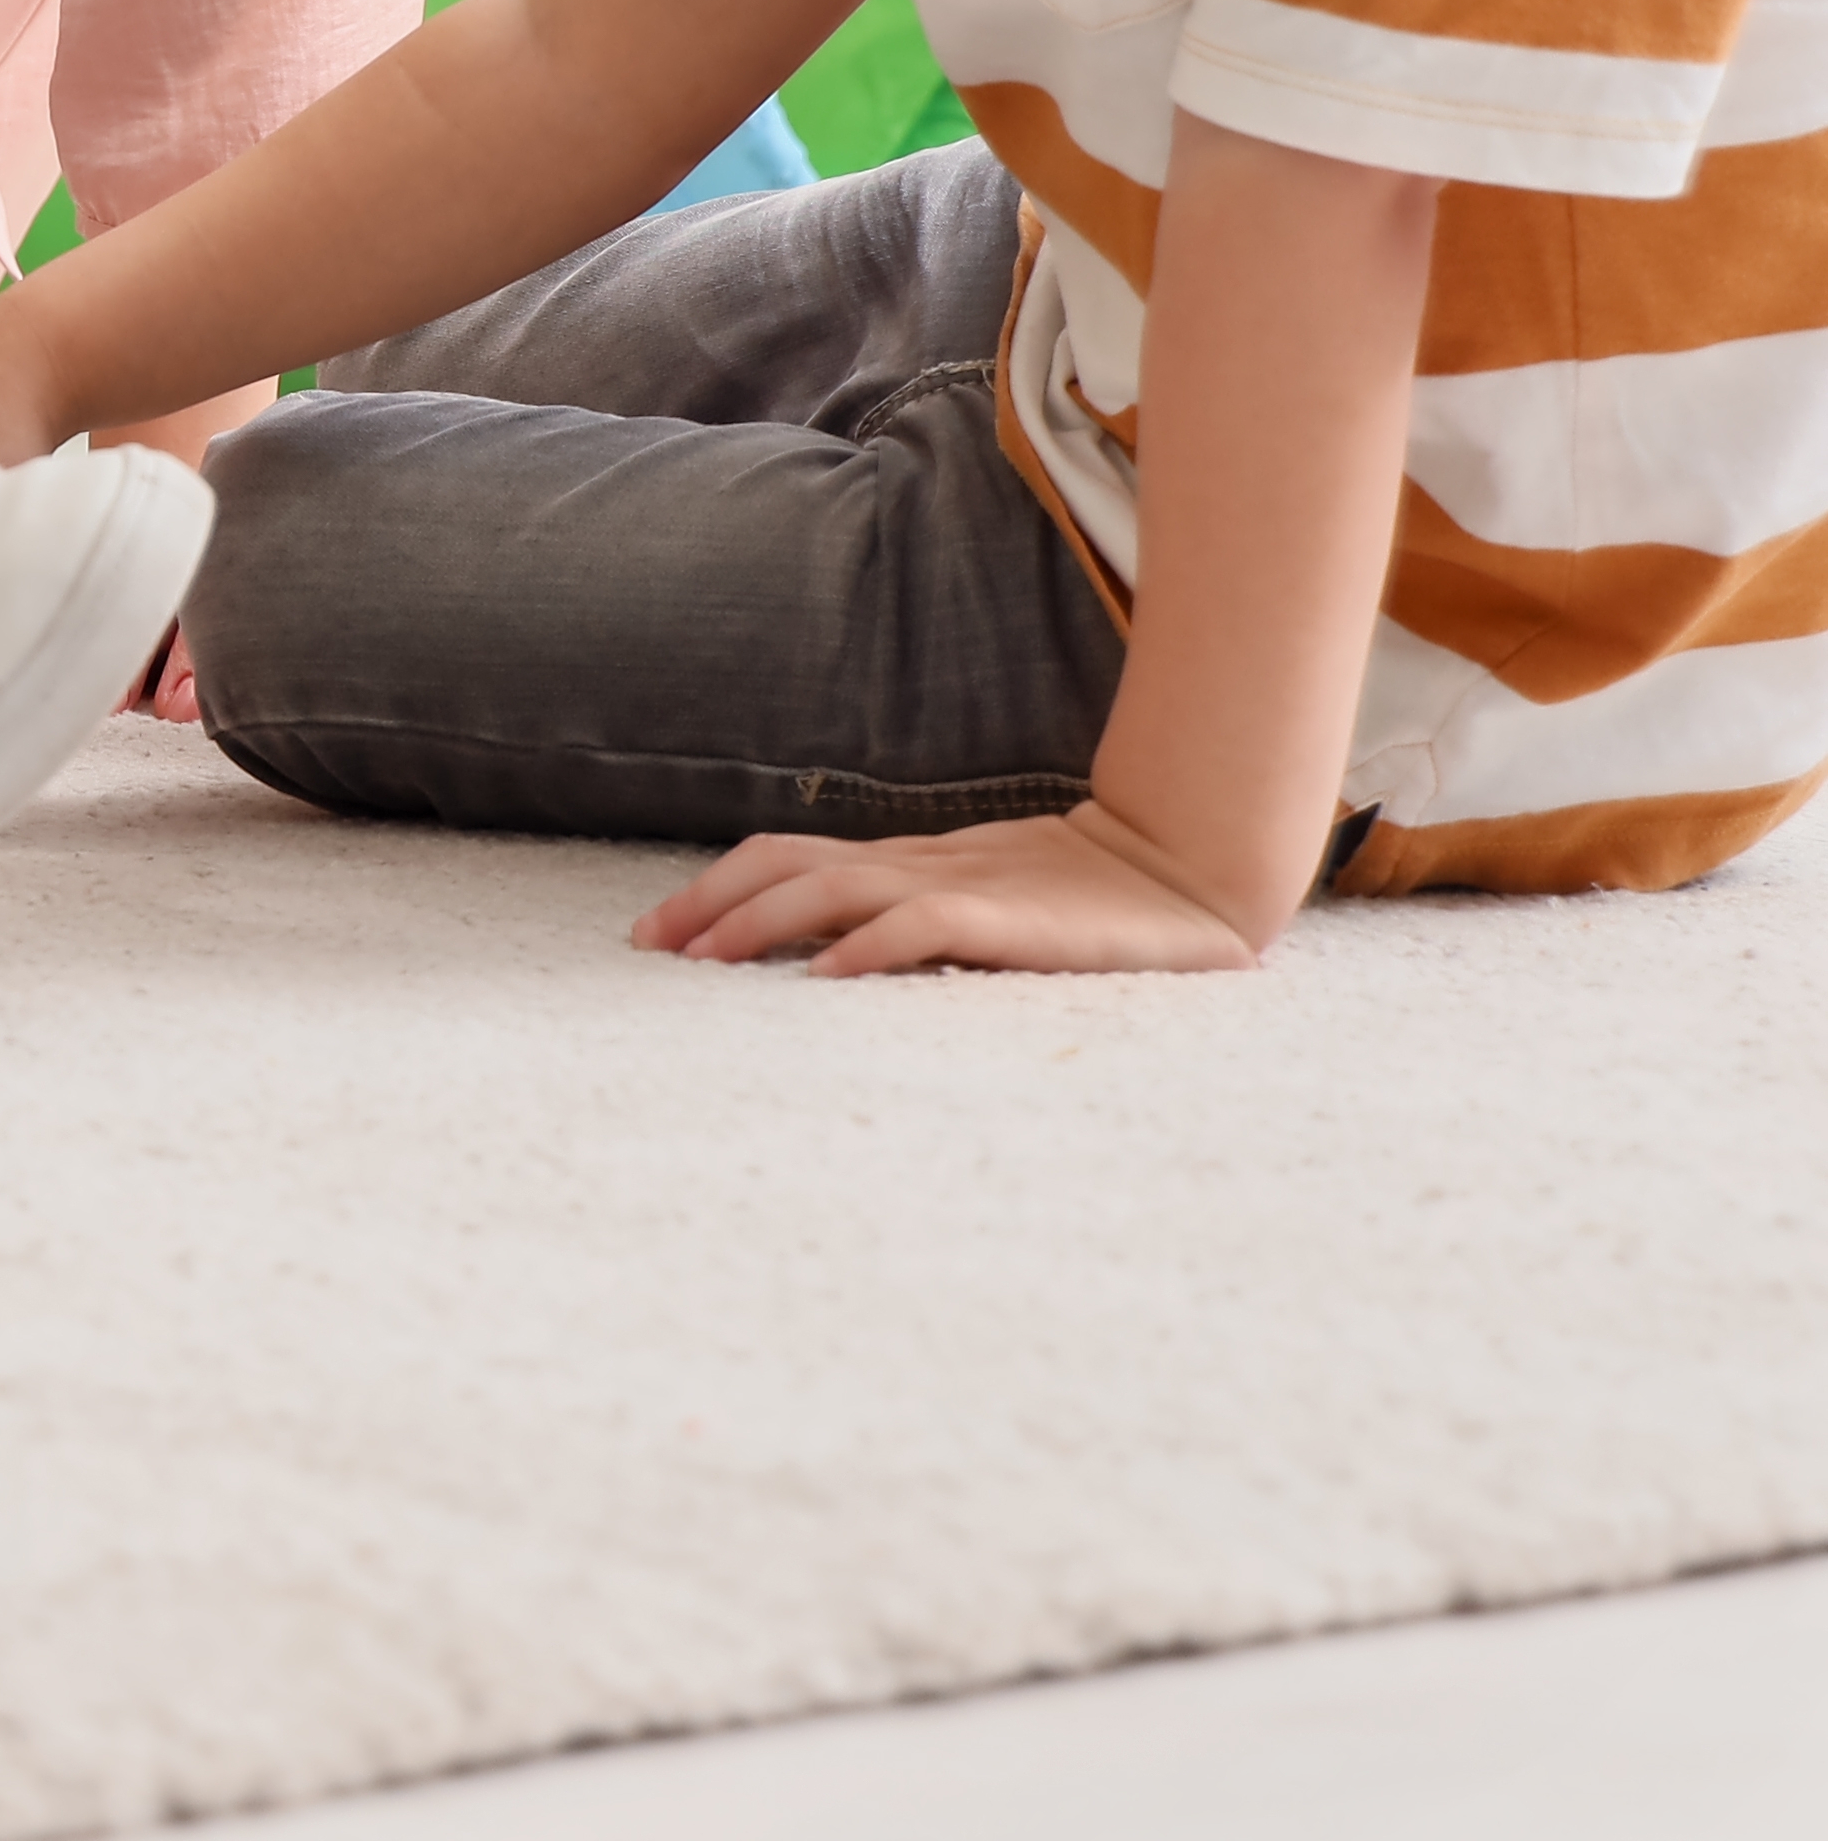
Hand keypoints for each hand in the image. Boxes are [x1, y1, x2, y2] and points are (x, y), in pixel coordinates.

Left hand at [633, 804, 1272, 976]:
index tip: (654, 937)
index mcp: (906, 865)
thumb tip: (822, 961)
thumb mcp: (980, 911)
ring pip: (833, 887)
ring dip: (759, 923)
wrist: (1193, 876)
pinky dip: (865, 949)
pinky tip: (823, 981)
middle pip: (785, 864)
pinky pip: (920, 925)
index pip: (785, 859)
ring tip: (705, 964)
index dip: (713, 890)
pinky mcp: (1010, 919)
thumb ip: (911, 922)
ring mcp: (962, 887)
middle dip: (707, 904)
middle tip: (647, 950)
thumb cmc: (1087, 908)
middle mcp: (917, 868)